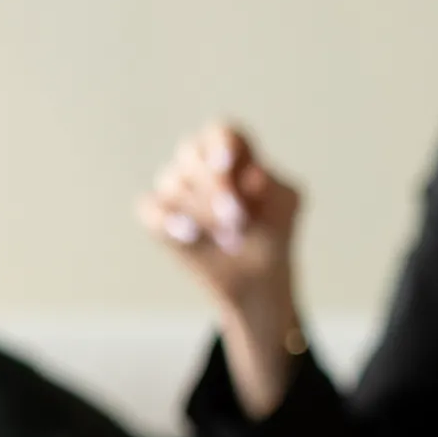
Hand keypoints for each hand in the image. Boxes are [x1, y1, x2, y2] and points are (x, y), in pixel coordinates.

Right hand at [135, 121, 304, 416]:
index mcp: (238, 165)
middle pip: (194, 156)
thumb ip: (271, 190)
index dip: (224, 145)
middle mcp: (203, 177)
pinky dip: (169, 220)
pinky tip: (189, 236)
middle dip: (218, 188)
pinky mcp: (162, 227)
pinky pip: (151, 208)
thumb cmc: (276, 252)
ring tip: (228, 238)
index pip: (225, 135)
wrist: (261, 301)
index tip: (234, 166)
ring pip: (173, 184)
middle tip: (242, 220)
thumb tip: (254, 175)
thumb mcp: (286, 216)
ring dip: (201, 210)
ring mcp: (179, 201)